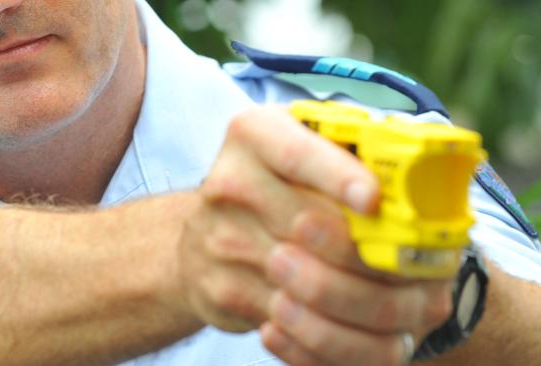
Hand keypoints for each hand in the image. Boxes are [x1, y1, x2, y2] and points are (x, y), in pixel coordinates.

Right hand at [178, 105, 453, 365]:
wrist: (206, 231)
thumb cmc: (273, 182)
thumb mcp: (300, 147)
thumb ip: (348, 150)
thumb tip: (421, 177)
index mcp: (253, 134)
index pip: (297, 153)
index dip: (339, 176)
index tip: (375, 199)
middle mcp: (230, 184)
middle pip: (310, 225)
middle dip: (370, 253)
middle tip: (415, 269)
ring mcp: (221, 240)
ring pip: (305, 282)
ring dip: (362, 299)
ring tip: (400, 302)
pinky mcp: (222, 289)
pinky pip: (287, 321)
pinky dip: (331, 330)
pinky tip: (358, 326)